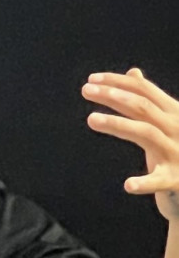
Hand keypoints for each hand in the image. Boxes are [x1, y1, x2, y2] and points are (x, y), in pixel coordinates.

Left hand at [82, 67, 178, 220]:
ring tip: (91, 119)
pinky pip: (158, 180)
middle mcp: (175, 128)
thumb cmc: (178, 147)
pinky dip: (144, 182)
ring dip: (118, 124)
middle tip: (86, 90)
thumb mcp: (166, 119)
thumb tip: (133, 72)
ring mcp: (175, 152)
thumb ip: (149, 99)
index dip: (118, 82)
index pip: (144, 90)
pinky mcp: (174, 178)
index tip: (92, 79)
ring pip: (145, 133)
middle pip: (142, 107)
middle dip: (114, 96)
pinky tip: (128, 184)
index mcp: (173, 112)